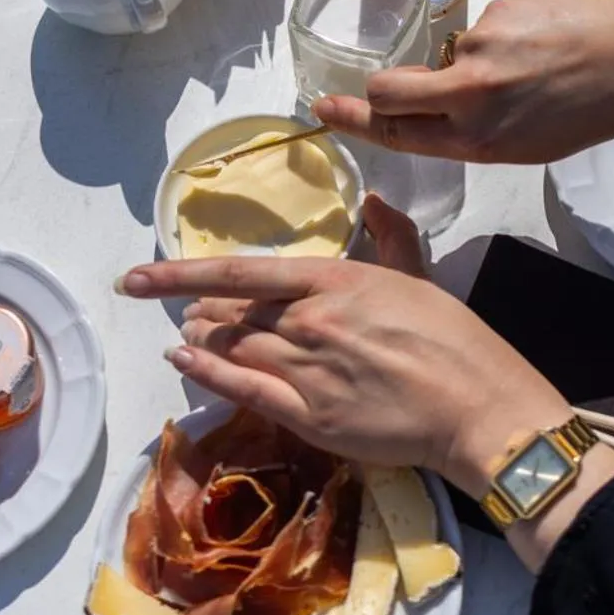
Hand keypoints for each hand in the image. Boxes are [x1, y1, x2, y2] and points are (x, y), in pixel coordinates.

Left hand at [116, 196, 572, 496]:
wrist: (475, 405)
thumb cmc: (454, 338)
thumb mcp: (418, 274)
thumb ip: (390, 235)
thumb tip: (374, 200)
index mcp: (334, 280)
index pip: (242, 272)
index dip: (181, 274)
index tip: (138, 276)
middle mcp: (309, 319)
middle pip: (232, 314)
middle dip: (204, 311)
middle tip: (190, 311)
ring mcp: (304, 369)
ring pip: (233, 348)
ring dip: (204, 340)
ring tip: (191, 334)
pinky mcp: (307, 414)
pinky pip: (241, 389)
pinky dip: (206, 373)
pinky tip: (184, 362)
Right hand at [315, 0, 613, 164]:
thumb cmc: (597, 105)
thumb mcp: (531, 142)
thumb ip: (478, 130)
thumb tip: (444, 105)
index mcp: (480, 142)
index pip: (396, 134)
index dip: (354, 123)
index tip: (324, 110)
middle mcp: (470, 101)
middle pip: (388, 90)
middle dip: (377, 89)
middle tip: (390, 86)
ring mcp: (478, 53)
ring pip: (447, 54)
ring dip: (474, 58)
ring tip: (532, 63)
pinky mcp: (493, 14)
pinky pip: (481, 27)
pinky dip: (503, 34)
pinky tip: (542, 39)